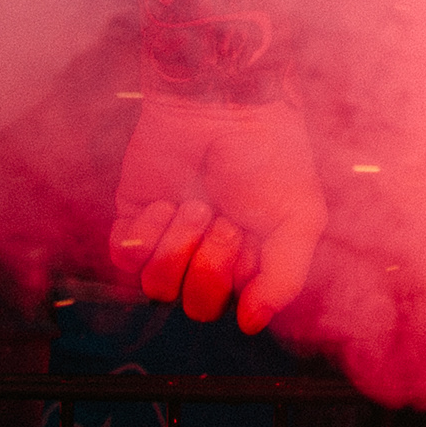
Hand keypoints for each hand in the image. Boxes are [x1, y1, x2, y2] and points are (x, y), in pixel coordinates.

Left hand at [110, 96, 322, 329]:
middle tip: (221, 220)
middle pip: (192, 304)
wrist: (224, 102)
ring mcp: (169, 238)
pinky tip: (164, 203)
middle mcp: (207, 255)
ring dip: (177, 244)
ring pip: (156, 286)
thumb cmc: (269, 154)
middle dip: (207, 263)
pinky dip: (145, 233)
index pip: (232, 306)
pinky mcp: (135, 218)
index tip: (246, 239)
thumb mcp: (300, 217)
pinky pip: (125, 259)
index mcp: (249, 261)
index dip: (235, 279)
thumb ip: (284, 278)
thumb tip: (250, 324)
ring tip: (193, 205)